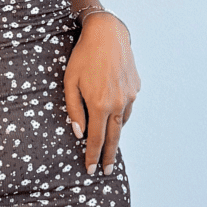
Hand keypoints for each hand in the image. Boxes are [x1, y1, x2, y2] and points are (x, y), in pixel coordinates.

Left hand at [65, 14, 139, 174]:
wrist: (107, 34)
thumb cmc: (83, 57)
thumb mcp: (69, 83)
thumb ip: (73, 110)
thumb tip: (78, 133)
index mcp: (100, 104)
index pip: (96, 139)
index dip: (93, 156)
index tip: (91, 170)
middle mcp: (118, 103)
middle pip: (114, 137)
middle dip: (109, 156)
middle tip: (107, 172)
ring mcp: (130, 96)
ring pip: (122, 121)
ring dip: (115, 133)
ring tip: (108, 144)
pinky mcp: (136, 87)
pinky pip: (128, 106)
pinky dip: (120, 113)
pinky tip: (113, 112)